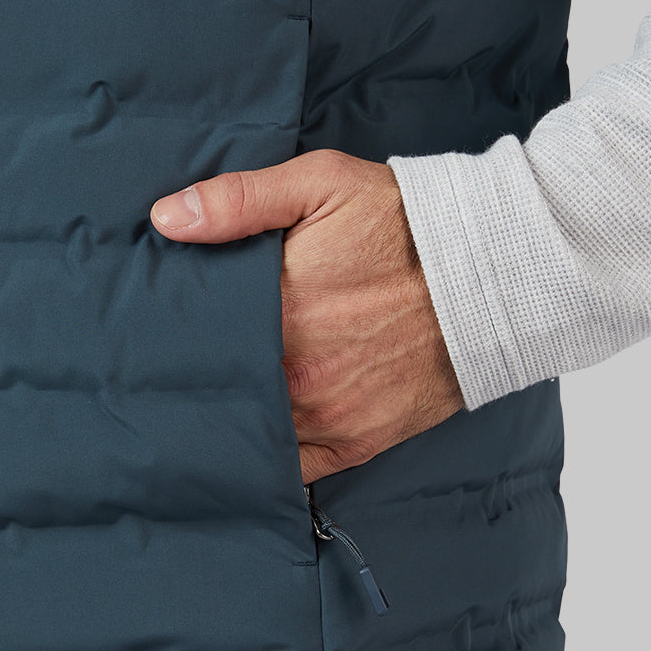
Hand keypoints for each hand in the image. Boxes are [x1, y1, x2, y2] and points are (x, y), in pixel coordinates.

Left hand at [150, 149, 464, 482]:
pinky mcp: (357, 443)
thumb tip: (166, 219)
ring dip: (228, 419)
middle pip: (220, 389)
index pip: (198, 336)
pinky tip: (249, 440)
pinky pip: (292, 467)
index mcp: (279, 311)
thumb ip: (239, 200)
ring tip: (203, 404)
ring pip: (251, 432)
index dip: (175, 335)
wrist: (493, 276)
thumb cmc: (405, 225)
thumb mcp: (322, 183)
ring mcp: (328, 415)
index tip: (156, 331)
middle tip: (169, 371)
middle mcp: (299, 374)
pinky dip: (267, 457)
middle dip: (196, 379)